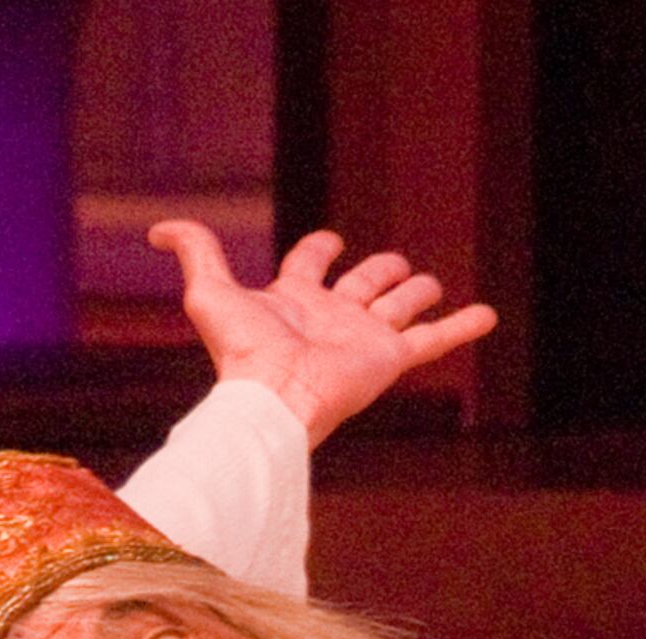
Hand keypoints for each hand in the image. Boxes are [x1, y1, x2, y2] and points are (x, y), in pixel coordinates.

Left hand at [153, 222, 497, 446]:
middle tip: (395, 265)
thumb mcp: (209, 291)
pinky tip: (487, 315)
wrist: (272, 400)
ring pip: (399, 308)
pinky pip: (433, 340)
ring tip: (432, 284)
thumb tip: (158, 230)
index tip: (330, 241)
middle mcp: (332, 318)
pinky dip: (462, 327)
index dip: (318, 249)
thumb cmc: (240, 351)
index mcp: (294, 299)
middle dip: (378, 272)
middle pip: (364, 285)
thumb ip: (195, 251)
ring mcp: (363, 338)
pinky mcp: (389, 358)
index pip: (311, 265)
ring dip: (417, 292)